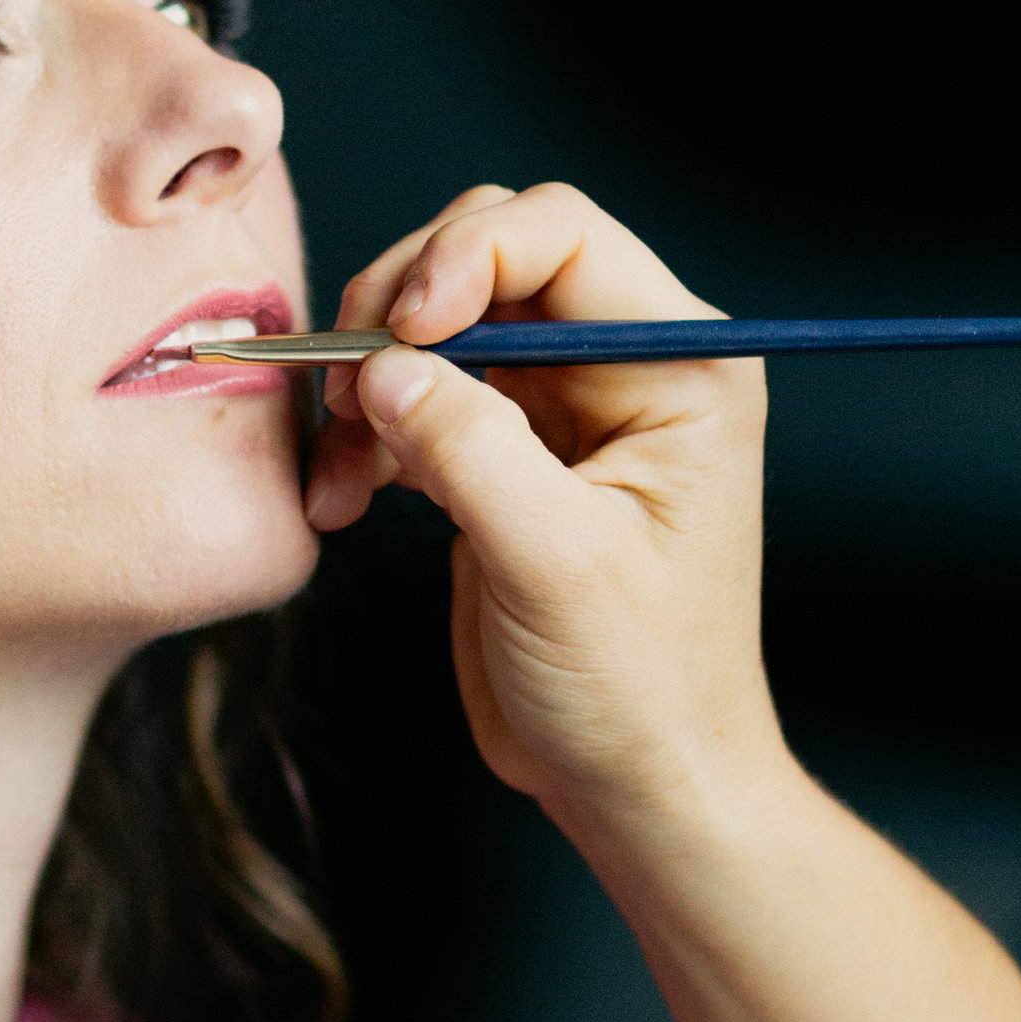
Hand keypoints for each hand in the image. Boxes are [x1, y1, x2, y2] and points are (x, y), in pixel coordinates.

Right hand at [303, 184, 786, 851]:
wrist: (636, 786)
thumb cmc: (642, 689)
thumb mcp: (558, 565)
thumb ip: (471, 450)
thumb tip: (384, 367)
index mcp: (680, 366)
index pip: (563, 235)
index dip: (467, 257)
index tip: (402, 327)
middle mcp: (626, 366)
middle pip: (490, 256)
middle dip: (403, 307)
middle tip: (350, 385)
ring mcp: (561, 406)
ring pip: (438, 321)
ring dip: (370, 375)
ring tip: (340, 462)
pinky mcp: (506, 452)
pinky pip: (415, 395)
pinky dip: (364, 435)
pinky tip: (341, 497)